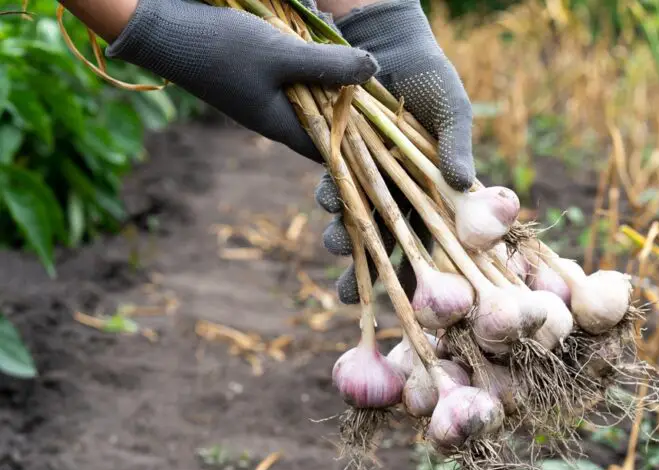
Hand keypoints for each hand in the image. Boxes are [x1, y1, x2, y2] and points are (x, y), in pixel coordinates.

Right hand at [105, 0, 378, 161]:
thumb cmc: (221, 46)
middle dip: (353, 108)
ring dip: (332, 82)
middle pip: (325, 121)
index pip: (331, 148)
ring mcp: (263, 97)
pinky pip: (293, 77)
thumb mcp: (282, 54)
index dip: (361, 142)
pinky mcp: (255, 76)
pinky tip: (324, 47)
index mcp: (281, 126)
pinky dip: (311, 66)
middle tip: (384, 92)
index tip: (392, 131)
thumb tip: (375, 69)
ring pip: (311, 97)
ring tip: (361, 66)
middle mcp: (274, 118)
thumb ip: (329, 65)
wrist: (161, 27)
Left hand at [315, 0, 475, 303]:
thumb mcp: (452, 109)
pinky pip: (336, 188)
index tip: (408, 305)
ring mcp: (372, 179)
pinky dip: (331, 197)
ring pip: (358, 221)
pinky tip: (327, 200)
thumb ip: (457, 146)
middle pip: (388, 244)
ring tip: (335, 242)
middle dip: (367, 273)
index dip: (420, 275)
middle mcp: (404, 192)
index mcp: (438, 191)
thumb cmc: (431, 76)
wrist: (388, 45)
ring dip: (345, 236)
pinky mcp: (344, 161)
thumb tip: (466, 183)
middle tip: (348, 297)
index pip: (432, 242)